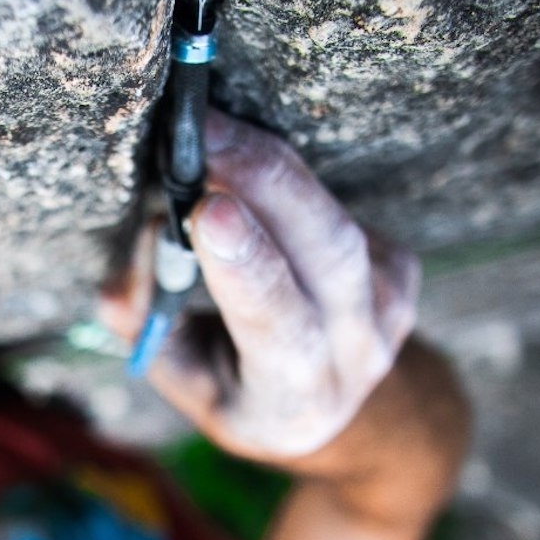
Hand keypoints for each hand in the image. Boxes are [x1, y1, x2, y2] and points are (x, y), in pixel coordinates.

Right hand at [100, 109, 419, 464]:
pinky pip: (337, 207)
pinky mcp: (400, 265)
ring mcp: (389, 307)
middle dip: (264, 183)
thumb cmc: (234, 386)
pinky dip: (284, 179)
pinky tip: (244, 164)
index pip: (279, 327)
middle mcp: (356, 353)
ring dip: (269, 168)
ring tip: (212, 132)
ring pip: (335, 221)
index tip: (208, 210)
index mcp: (295, 399)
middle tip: (205, 132)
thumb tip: (139, 248)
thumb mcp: (181, 376)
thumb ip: (147, 322)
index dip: (246, 266)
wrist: (328, 407)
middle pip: (328, 253)